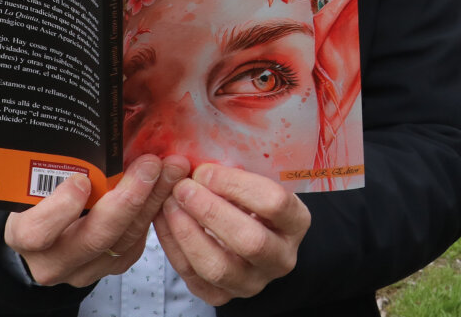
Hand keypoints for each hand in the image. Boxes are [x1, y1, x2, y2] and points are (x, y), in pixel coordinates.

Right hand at [4, 154, 187, 286]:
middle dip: (128, 199)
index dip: (60, 209)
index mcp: (24, 234)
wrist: (50, 224)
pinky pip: (135, 245)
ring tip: (171, 168)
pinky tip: (166, 185)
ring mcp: (82, 270)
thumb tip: (81, 114)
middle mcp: (51, 261)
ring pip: (123, 241)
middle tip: (150, 164)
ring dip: (151, 200)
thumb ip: (57, 157)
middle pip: (93, 238)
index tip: (82, 180)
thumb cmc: (44, 189)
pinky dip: (153, 212)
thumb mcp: (39, 172)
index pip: (37, 232)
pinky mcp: (109, 268)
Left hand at [153, 163, 310, 304]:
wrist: (248, 235)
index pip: (274, 203)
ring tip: (170, 204)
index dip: (237, 185)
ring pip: (218, 267)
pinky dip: (174, 248)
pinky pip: (194, 277)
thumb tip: (199, 164)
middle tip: (183, 188)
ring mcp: (253, 282)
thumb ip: (235, 176)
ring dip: (188, 232)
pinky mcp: (224, 296)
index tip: (205, 171)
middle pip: (249, 241)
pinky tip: (164, 221)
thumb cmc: (250, 202)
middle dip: (210, 211)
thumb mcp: (255, 183)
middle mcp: (280, 258)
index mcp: (296, 223)